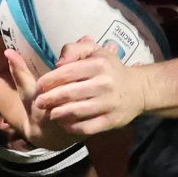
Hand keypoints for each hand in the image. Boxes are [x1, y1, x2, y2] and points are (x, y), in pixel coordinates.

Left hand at [27, 39, 146, 136]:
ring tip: (49, 113)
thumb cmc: (110, 69)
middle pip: (68, 93)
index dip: (49, 80)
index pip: (67, 72)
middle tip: (39, 102)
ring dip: (58, 114)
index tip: (39, 86)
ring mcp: (108, 104)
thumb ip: (74, 49)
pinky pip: (86, 127)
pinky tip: (64, 123)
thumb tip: (58, 63)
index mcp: (99, 64)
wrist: (138, 90)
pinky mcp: (111, 121)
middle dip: (49, 99)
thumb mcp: (95, 52)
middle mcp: (104, 83)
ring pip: (76, 112)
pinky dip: (72, 127)